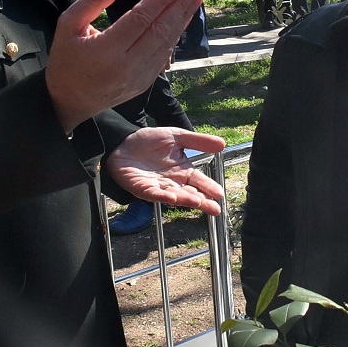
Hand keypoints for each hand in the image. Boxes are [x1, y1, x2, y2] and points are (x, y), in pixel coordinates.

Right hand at [46, 0, 203, 132]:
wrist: (68, 102)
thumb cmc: (66, 59)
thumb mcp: (68, 25)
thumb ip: (93, 1)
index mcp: (106, 50)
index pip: (140, 19)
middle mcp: (127, 65)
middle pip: (160, 30)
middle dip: (181, 6)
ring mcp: (138, 77)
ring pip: (166, 43)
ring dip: (183, 19)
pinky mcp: (145, 83)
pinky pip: (163, 55)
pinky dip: (175, 35)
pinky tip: (182, 19)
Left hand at [107, 127, 225, 214]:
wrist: (123, 142)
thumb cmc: (150, 141)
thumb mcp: (177, 136)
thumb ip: (198, 141)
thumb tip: (223, 144)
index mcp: (182, 171)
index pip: (199, 181)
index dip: (209, 187)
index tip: (220, 194)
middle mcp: (172, 182)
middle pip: (190, 193)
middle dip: (202, 201)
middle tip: (215, 209)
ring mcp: (158, 187)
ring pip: (174, 196)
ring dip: (185, 199)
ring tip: (198, 202)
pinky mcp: (142, 188)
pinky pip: (154, 194)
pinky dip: (162, 196)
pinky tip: (172, 197)